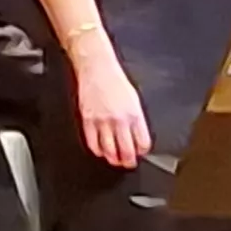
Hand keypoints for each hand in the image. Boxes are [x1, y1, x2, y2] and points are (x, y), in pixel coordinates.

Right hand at [72, 47, 151, 170]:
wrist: (97, 67)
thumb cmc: (115, 80)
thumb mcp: (134, 99)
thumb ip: (136, 120)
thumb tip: (137, 137)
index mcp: (135, 114)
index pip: (142, 143)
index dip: (142, 151)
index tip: (139, 153)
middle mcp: (120, 120)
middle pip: (127, 151)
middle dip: (129, 161)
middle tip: (128, 163)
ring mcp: (103, 121)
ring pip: (109, 150)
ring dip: (113, 159)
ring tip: (115, 160)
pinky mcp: (88, 120)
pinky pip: (92, 143)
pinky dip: (97, 150)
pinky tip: (100, 151)